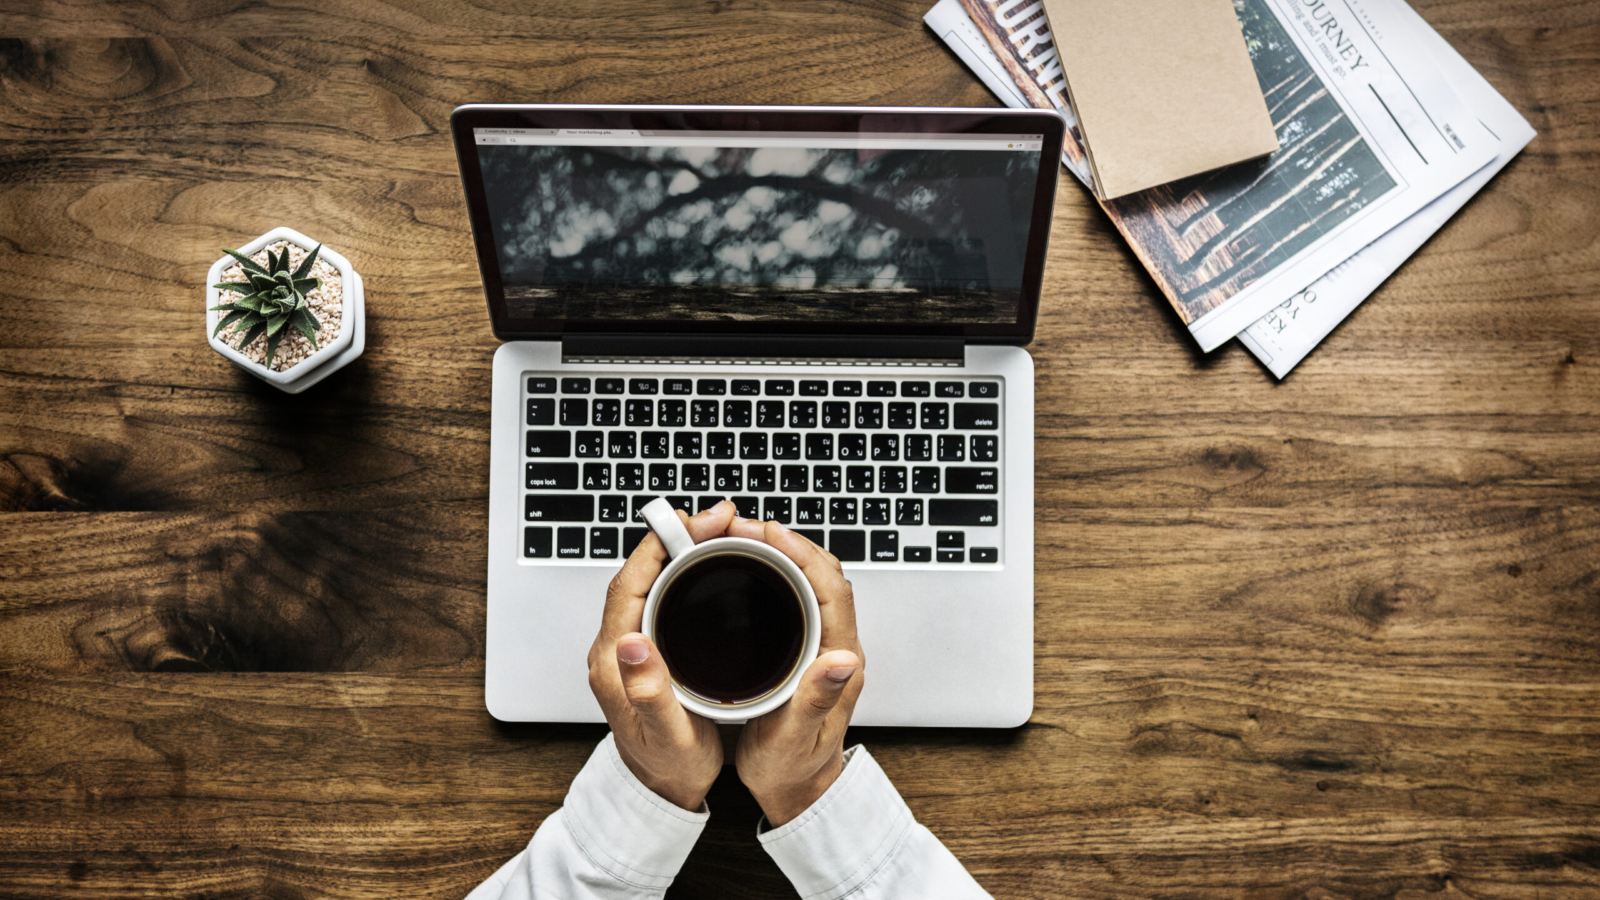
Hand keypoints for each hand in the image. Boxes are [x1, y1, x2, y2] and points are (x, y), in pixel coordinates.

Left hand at [586, 500, 737, 810]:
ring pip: (651, 581)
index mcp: (614, 662)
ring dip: (682, 551)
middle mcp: (616, 648)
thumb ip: (648, 693)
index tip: (693, 523)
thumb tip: (632, 643)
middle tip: (720, 518)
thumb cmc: (667, 767)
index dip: (659, 546)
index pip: (629, 585)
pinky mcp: (646, 649)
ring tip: (719, 531)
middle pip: (641, 574)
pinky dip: (685, 572)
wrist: (660, 790)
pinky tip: (710, 565)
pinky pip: (660, 596)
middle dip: (677, 537)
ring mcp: (630, 646)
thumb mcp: (666, 737)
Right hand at [726, 518, 864, 825]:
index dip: (802, 554)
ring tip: (741, 538)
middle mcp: (837, 646)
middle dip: (786, 542)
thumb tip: (844, 659)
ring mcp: (824, 644)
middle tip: (741, 527)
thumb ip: (817, 699)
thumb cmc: (792, 768)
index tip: (769, 533)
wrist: (798, 789)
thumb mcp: (795, 739)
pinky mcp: (809, 646)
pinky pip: (799, 595)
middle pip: (822, 575)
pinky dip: (776, 572)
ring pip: (811, 581)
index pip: (832, 590)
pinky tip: (749, 568)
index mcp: (839, 662)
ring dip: (782, 553)